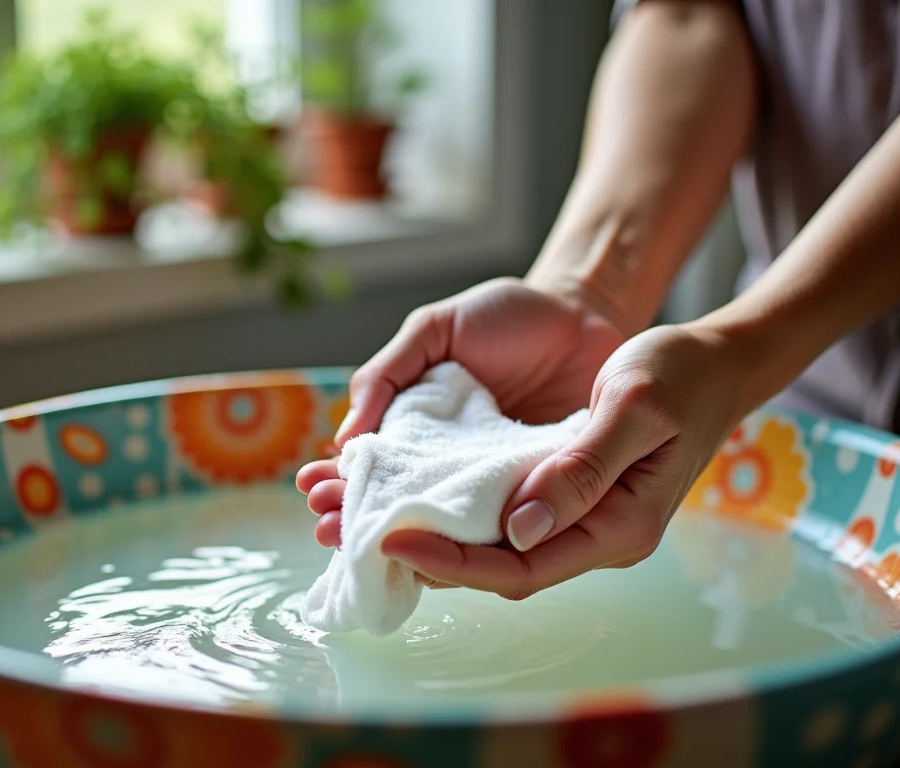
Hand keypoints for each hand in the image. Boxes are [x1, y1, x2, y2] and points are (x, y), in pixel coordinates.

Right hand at [297, 277, 628, 551]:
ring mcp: (493, 487)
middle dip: (357, 519)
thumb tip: (344, 435)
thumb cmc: (506, 318)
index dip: (339, 481)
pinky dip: (475, 547)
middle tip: (328, 528)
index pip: (371, 466)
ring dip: (405, 544)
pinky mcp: (538, 496)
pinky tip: (443, 558)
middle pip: (398, 505)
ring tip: (368, 548)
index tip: (313, 493)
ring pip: (444, 529)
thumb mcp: (434, 331)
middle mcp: (451, 467)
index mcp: (418, 430)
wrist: (586, 314)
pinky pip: (503, 529)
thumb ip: (388, 374)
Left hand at [371, 323, 756, 598]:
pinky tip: (414, 497)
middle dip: (426, 557)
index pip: (521, 566)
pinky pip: (505, 518)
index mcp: (619, 526)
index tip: (393, 541)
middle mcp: (598, 536)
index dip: (454, 562)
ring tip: (363, 519)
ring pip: (496, 547)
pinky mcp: (568, 498)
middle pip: (498, 567)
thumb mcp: (632, 406)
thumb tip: (518, 527)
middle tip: (351, 534)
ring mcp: (583, 521)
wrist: (713, 362)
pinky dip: (458, 513)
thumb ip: (581, 468)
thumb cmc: (679, 374)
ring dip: (434, 537)